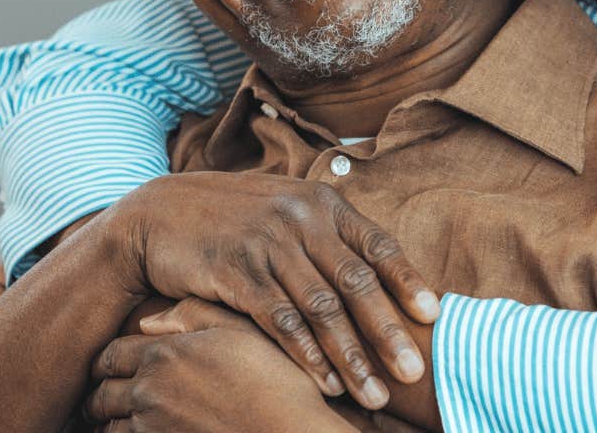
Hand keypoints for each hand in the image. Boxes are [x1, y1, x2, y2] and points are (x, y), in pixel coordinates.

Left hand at [86, 312, 357, 432]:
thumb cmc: (276, 382)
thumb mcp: (241, 332)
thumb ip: (194, 316)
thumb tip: (147, 322)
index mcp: (165, 354)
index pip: (110, 355)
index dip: (107, 360)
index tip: (110, 365)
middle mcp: (150, 392)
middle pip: (100, 395)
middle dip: (101, 395)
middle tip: (105, 396)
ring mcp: (152, 427)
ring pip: (108, 428)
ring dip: (111, 424)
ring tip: (120, 421)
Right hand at [108, 171, 437, 409]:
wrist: (161, 214)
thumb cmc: (236, 220)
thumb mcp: (288, 211)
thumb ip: (330, 237)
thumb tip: (382, 276)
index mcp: (323, 202)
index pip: (378, 244)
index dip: (408, 281)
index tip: (435, 316)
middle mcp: (301, 218)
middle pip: (356, 283)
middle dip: (388, 332)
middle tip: (414, 372)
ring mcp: (268, 244)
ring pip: (321, 309)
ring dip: (351, 357)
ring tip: (375, 395)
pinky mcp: (235, 271)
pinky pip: (280, 320)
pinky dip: (306, 355)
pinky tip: (326, 383)